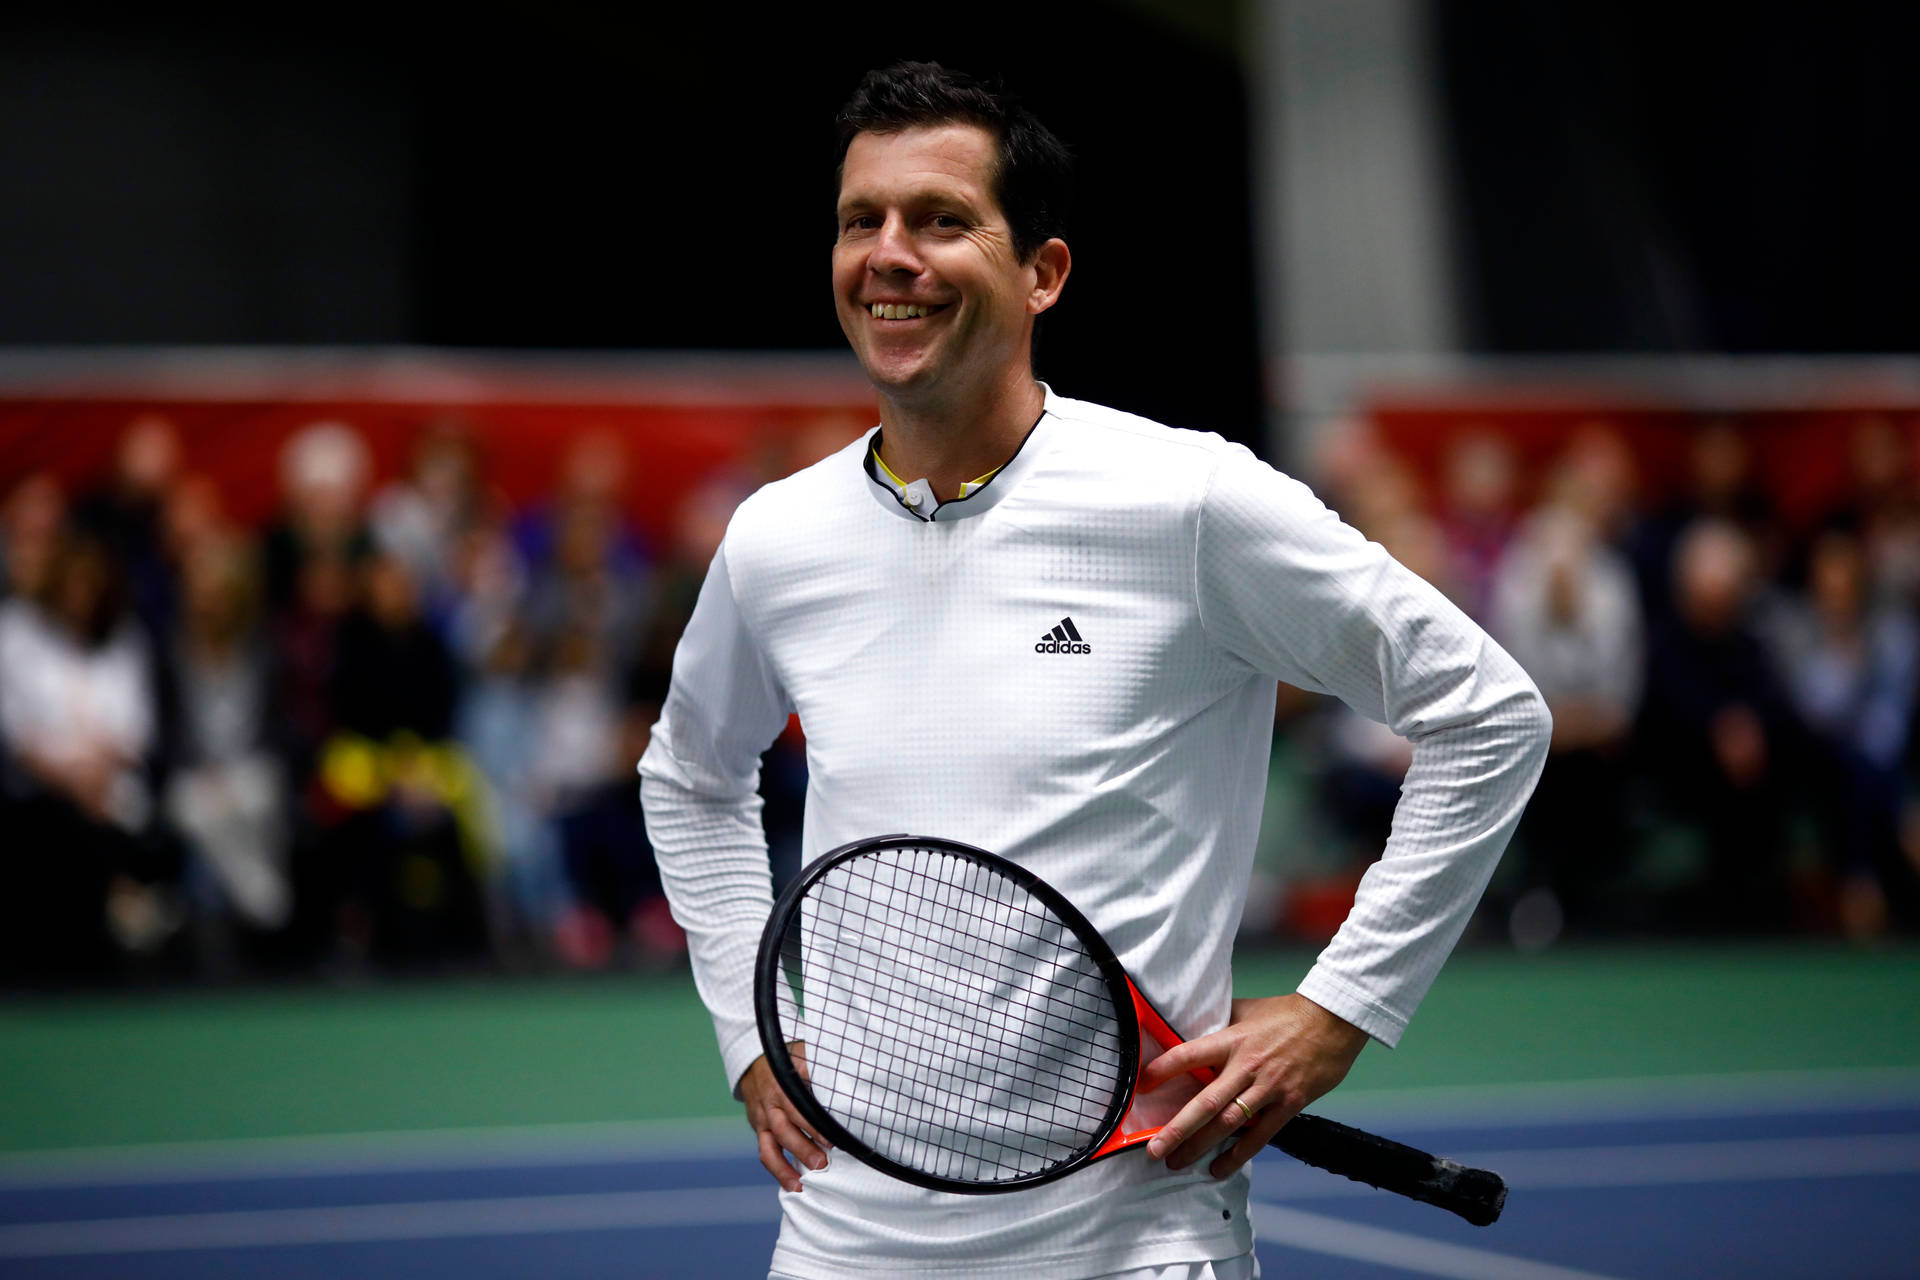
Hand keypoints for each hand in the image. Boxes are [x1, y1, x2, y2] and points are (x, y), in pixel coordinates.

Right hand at [740, 1046, 830, 1191]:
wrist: (753, 1061)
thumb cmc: (789, 1058)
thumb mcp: (804, 1054)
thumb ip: (821, 1066)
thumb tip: (849, 1075)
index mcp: (784, 1082)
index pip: (799, 1105)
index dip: (814, 1124)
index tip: (832, 1138)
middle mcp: (771, 1102)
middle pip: (785, 1128)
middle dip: (804, 1147)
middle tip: (823, 1163)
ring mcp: (763, 1117)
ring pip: (771, 1145)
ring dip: (787, 1166)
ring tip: (803, 1184)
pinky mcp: (759, 1128)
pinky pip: (765, 1152)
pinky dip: (778, 1170)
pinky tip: (792, 1185)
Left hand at [1140, 993, 1368, 1179]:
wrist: (1333, 1021)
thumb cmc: (1287, 1013)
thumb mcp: (1247, 1009)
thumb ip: (1221, 1021)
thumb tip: (1193, 1025)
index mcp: (1232, 1039)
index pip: (1189, 1055)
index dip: (1163, 1070)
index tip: (1143, 1086)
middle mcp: (1246, 1065)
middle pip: (1206, 1101)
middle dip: (1177, 1128)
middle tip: (1155, 1149)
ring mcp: (1268, 1087)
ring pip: (1229, 1123)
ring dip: (1201, 1146)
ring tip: (1177, 1163)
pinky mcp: (1290, 1104)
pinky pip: (1260, 1136)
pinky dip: (1238, 1155)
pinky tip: (1219, 1168)